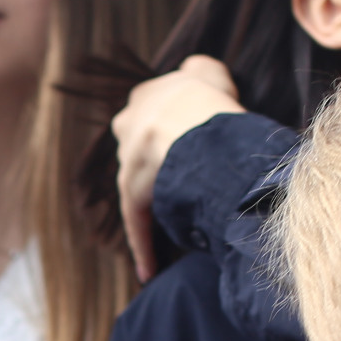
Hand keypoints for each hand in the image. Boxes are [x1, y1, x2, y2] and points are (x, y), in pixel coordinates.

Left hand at [112, 55, 245, 279]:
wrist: (201, 128)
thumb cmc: (211, 100)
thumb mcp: (208, 71)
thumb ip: (198, 69)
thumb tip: (193, 68)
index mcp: (144, 97)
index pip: (151, 114)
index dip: (173, 128)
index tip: (189, 146)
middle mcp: (129, 127)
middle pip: (139, 150)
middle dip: (156, 167)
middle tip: (183, 185)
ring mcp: (128, 161)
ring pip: (139, 188)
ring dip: (155, 208)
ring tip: (172, 229)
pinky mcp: (132, 193)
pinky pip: (138, 224)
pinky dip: (144, 248)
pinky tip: (148, 272)